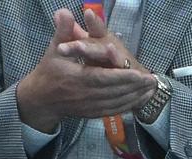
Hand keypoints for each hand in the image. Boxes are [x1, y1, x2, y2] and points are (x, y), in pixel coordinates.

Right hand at [15, 8, 156, 131]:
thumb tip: (64, 12)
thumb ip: (63, 31)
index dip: (122, 77)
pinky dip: (126, 106)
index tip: (139, 73)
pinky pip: (112, 111)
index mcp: (76, 78)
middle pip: (113, 92)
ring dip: (134, 97)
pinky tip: (138, 100)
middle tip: (152, 80)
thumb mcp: (55, 49)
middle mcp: (83, 95)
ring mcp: (87, 106)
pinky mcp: (90, 114)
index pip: (103, 78)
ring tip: (150, 90)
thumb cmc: (49, 71)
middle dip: (135, 87)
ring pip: (115, 103)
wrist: (40, 99)